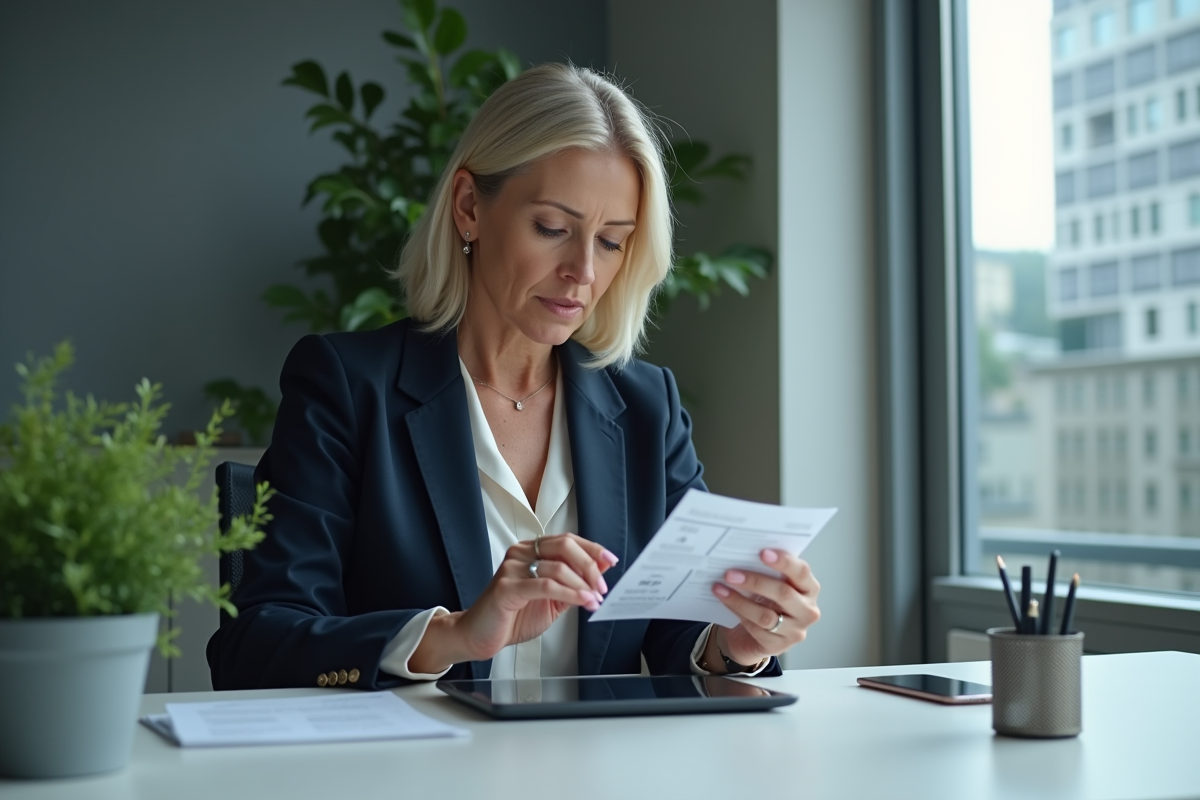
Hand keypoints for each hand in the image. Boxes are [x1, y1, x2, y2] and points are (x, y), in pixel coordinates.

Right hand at [409, 533, 617, 671]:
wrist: (479, 636)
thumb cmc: (512, 617)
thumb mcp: (552, 598)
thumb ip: (573, 582)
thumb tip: (601, 569)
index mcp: (530, 551)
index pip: (567, 540)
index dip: (592, 549)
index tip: (611, 560)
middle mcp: (520, 553)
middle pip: (564, 546)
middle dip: (590, 565)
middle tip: (602, 586)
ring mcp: (512, 568)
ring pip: (557, 567)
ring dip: (583, 584)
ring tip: (594, 599)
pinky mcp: (507, 587)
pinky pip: (545, 585)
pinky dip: (569, 593)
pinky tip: (582, 601)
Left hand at [709, 550, 820, 667]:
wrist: (761, 634)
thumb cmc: (769, 601)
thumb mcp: (775, 584)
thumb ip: (770, 571)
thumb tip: (745, 553)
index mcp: (810, 589)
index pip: (802, 572)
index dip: (784, 562)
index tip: (763, 552)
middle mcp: (808, 611)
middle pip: (783, 594)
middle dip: (754, 581)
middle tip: (730, 573)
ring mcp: (795, 631)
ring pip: (766, 615)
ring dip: (739, 600)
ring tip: (720, 588)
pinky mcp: (779, 646)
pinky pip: (755, 628)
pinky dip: (737, 612)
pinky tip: (724, 601)